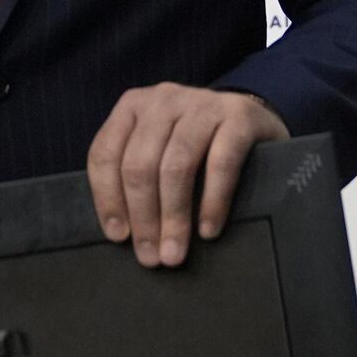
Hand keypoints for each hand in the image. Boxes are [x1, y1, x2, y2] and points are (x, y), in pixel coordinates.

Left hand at [87, 83, 288, 268]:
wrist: (251, 116)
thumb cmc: (194, 143)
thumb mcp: (157, 146)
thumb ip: (135, 173)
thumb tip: (123, 233)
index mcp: (132, 106)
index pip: (105, 153)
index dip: (107, 199)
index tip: (118, 237)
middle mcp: (163, 99)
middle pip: (140, 164)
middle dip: (143, 217)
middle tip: (151, 256)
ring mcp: (202, 104)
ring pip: (177, 165)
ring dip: (174, 216)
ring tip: (175, 252)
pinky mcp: (238, 115)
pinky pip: (221, 163)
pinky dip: (213, 201)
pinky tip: (208, 230)